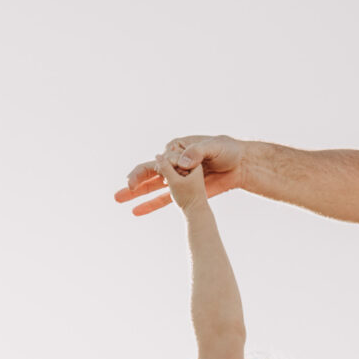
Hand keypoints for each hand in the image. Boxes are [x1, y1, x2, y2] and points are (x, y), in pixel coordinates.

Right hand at [116, 136, 248, 215]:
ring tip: (117, 199)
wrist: (241, 165)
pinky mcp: (182, 190)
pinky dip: (149, 205)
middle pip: (149, 171)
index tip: (167, 174)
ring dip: (135, 193)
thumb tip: (183, 161)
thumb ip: (198, 152)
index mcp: (177, 147)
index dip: (155, 167)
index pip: (160, 158)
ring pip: (151, 186)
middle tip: (124, 189)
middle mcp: (173, 161)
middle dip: (135, 180)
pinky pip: (162, 199)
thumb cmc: (228, 151)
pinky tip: (135, 211)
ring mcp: (176, 177)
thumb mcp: (215, 147)